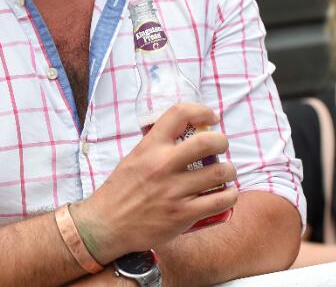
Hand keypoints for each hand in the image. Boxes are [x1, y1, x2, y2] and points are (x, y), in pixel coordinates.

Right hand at [71, 103, 237, 263]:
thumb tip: (186, 132)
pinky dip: (229, 196)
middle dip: (222, 141)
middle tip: (221, 146)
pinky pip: (219, 201)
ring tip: (226, 172)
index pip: (179, 113)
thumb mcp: (135, 156)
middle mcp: (163, 165)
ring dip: (229, 171)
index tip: (211, 117)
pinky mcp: (182, 215)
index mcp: (151, 146)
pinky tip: (226, 195)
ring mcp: (174, 191)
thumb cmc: (122, 189)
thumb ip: (158, 144)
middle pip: (207, 142)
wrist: (106, 225)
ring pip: (219, 173)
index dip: (201, 110)